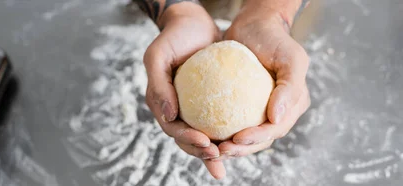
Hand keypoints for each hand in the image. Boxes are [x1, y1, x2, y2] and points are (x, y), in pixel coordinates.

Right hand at [142, 2, 225, 178]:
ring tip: (230, 157)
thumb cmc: (174, 36)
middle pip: (188, 139)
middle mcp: (176, 110)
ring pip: (204, 135)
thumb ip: (159, 85)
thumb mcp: (158, 56)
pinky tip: (244, 139)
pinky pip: (221, 120)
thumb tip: (168, 116)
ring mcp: (194, 108)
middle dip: (202, 152)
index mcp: (161, 104)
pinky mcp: (211, 103)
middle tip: (219, 155)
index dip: (187, 139)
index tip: (205, 142)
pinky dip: (229, 132)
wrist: (194, 22)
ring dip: (215, 150)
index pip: (172, 128)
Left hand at [218, 1, 310, 157]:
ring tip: (211, 150)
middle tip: (220, 151)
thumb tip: (276, 118)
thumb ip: (290, 88)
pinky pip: (231, 121)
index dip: (257, 139)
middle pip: (261, 139)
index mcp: (294, 105)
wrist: (255, 24)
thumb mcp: (291, 58)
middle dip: (241, 150)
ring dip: (230, 147)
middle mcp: (279, 111)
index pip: (275, 129)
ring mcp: (261, 110)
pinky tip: (203, 134)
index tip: (237, 139)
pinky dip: (220, 131)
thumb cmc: (274, 38)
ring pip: (246, 136)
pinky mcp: (243, 106)